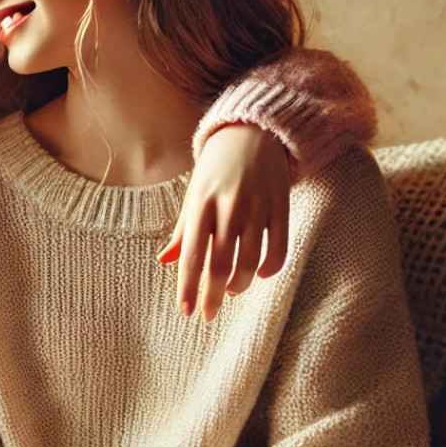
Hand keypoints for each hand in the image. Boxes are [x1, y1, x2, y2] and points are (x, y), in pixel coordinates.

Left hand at [158, 124, 290, 319]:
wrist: (251, 132)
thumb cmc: (215, 171)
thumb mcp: (193, 196)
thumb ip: (182, 231)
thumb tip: (164, 261)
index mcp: (201, 205)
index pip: (192, 254)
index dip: (188, 286)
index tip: (186, 311)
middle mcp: (229, 207)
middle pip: (220, 264)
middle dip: (212, 295)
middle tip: (207, 314)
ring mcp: (257, 207)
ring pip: (250, 261)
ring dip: (239, 284)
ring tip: (230, 291)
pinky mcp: (281, 206)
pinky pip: (279, 248)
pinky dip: (270, 269)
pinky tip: (260, 275)